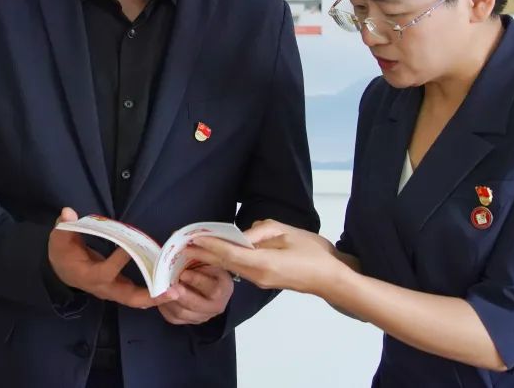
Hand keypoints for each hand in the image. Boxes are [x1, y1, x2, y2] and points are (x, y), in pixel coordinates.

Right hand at [48, 207, 177, 308]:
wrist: (62, 269)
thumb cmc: (62, 251)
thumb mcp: (59, 237)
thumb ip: (64, 226)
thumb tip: (68, 212)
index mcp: (88, 275)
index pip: (105, 272)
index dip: (117, 261)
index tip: (129, 247)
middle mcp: (102, 288)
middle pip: (128, 297)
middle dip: (150, 296)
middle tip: (171, 291)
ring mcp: (112, 291)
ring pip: (136, 300)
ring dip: (157, 298)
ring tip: (178, 292)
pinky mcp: (120, 288)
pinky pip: (139, 295)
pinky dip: (155, 294)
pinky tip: (171, 288)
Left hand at [158, 264, 233, 325]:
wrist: (210, 280)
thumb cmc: (207, 265)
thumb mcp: (209, 259)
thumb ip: (200, 257)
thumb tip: (185, 250)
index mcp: (224, 288)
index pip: (213, 289)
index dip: (196, 281)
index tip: (183, 274)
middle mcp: (217, 306)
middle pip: (196, 305)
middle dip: (180, 296)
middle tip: (169, 287)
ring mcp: (203, 316)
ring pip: (182, 313)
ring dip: (168, 301)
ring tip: (161, 289)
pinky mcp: (189, 321)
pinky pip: (174, 318)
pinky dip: (164, 307)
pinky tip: (160, 296)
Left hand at [184, 219, 344, 294]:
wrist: (332, 279)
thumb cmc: (314, 253)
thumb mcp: (287, 233)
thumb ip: (260, 232)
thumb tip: (242, 235)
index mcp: (262, 263)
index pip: (229, 253)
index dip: (209, 245)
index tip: (192, 238)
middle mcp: (257, 276)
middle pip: (225, 263)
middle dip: (203, 254)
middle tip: (182, 245)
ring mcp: (260, 281)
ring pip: (231, 268)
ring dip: (213, 258)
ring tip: (195, 247)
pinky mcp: (264, 281)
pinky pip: (240, 270)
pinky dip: (226, 261)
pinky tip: (218, 253)